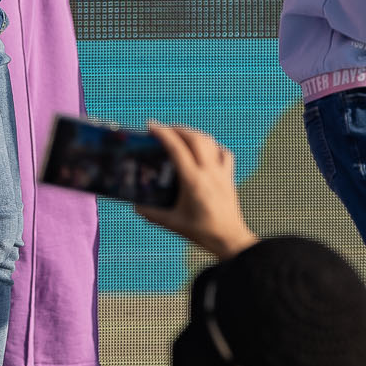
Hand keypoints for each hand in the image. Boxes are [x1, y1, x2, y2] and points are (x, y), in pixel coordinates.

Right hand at [134, 121, 258, 261]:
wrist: (230, 240)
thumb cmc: (202, 233)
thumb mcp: (173, 224)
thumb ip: (152, 214)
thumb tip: (135, 206)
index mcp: (193, 181)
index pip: (177, 149)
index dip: (163, 133)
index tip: (150, 125)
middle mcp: (209, 172)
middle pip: (194, 138)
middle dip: (177, 128)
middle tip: (163, 129)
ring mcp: (222, 173)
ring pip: (209, 142)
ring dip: (193, 133)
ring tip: (180, 134)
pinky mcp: (229, 177)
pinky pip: (223, 153)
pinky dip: (213, 146)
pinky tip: (205, 149)